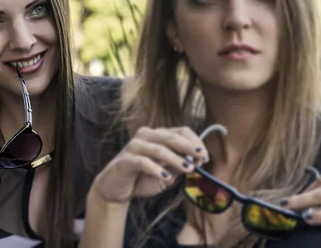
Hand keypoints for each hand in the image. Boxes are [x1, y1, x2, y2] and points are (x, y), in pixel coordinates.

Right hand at [92, 126, 207, 203]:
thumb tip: (197, 161)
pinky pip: (143, 162)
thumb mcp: (166, 173)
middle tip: (201, 159)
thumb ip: (179, 166)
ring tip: (188, 169)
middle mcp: (146, 135)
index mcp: (158, 135)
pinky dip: (156, 169)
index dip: (195, 142)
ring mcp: (134, 146)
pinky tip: (166, 178)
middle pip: (171, 137)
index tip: (205, 157)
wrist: (115, 189)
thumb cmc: (142, 178)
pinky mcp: (125, 160)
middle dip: (189, 148)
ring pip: (158, 148)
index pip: (181, 131)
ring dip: (176, 159)